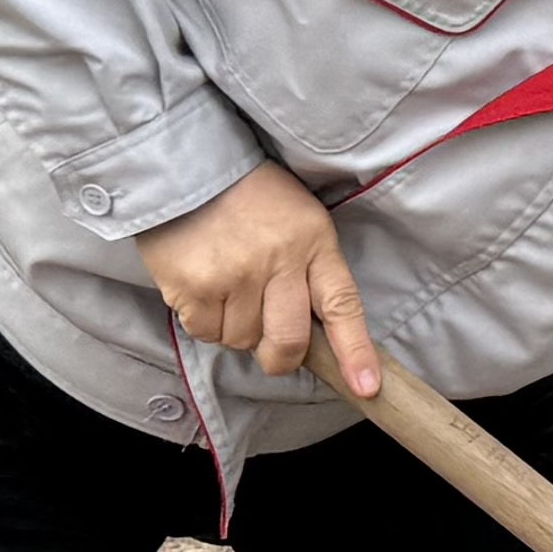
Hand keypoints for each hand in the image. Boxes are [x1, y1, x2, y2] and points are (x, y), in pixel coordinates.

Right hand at [139, 162, 379, 397]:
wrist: (187, 164)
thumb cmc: (249, 196)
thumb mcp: (299, 219)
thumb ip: (310, 270)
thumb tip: (313, 334)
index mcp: (313, 242)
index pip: (342, 305)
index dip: (355, 351)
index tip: (365, 387)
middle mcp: (279, 261)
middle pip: (289, 341)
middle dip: (280, 357)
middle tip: (269, 346)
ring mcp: (236, 275)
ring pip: (242, 340)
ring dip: (234, 326)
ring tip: (226, 283)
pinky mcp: (195, 286)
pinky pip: (206, 332)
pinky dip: (203, 319)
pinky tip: (202, 284)